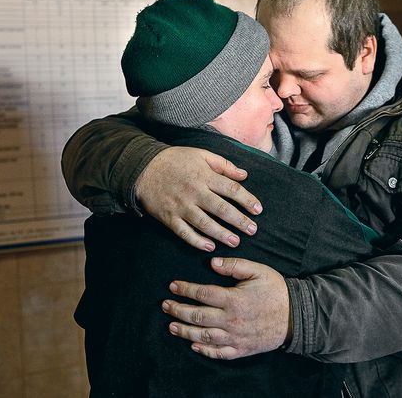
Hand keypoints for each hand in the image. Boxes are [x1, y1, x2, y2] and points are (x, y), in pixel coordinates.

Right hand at [136, 147, 262, 250]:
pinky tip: (210, 247)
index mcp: (204, 176)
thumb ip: (224, 165)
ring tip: (235, 242)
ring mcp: (181, 206)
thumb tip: (244, 175)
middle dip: (239, 221)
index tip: (258, 210)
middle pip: (221, 209)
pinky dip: (196, 241)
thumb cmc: (176, 160)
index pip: (231, 189)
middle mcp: (194, 192)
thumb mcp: (201, 154)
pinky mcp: (169, 217)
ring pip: (204, 223)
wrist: (143, 167)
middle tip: (252, 230)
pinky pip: (184, 232)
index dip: (246, 200)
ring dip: (221, 234)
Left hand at [162, 257, 289, 359]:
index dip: (185, 289)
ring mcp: (235, 337)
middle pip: (198, 316)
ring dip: (185, 331)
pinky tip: (194, 345)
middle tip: (165, 306)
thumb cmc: (277, 291)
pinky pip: (219, 353)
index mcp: (234, 299)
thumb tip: (212, 263)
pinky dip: (204, 350)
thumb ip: (234, 266)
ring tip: (172, 326)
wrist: (297, 316)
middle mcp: (231, 320)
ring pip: (203, 336)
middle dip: (178, 310)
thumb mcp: (258, 271)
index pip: (202, 293)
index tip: (173, 286)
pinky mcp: (241, 349)